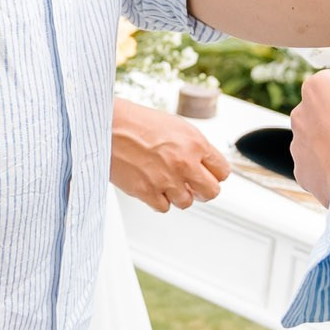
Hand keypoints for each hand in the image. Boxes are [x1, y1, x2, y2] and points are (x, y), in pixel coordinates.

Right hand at [111, 97, 229, 211]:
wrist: (107, 126)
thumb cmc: (136, 122)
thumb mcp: (175, 126)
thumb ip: (193, 146)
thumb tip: (205, 164)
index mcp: (195, 143)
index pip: (222, 171)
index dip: (215, 174)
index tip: (208, 175)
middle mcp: (184, 162)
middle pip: (211, 192)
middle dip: (203, 190)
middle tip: (194, 186)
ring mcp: (166, 179)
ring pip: (186, 202)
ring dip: (178, 195)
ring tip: (166, 182)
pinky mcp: (147, 191)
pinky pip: (163, 207)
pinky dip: (159, 200)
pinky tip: (152, 186)